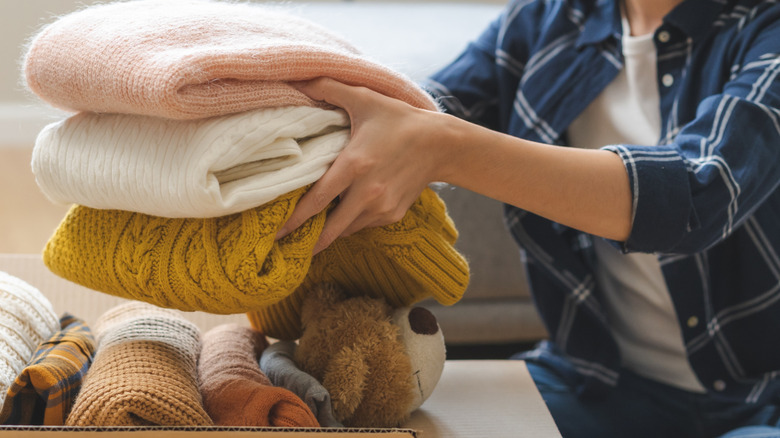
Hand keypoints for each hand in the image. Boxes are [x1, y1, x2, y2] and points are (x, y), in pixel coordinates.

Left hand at [274, 78, 445, 253]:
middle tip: (286, 244)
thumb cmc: (399, 120)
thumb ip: (328, 87)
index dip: (295, 220)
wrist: (441, 144)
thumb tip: (298, 79)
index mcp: (355, 165)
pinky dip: (351, 221)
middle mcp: (368, 192)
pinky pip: (363, 225)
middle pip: (330, 227)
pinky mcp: (393, 215)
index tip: (277, 233)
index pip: (317, 200)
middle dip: (309, 240)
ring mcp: (382, 207)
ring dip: (330, 229)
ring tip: (314, 229)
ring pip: (346, 228)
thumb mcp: (365, 98)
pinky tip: (345, 211)